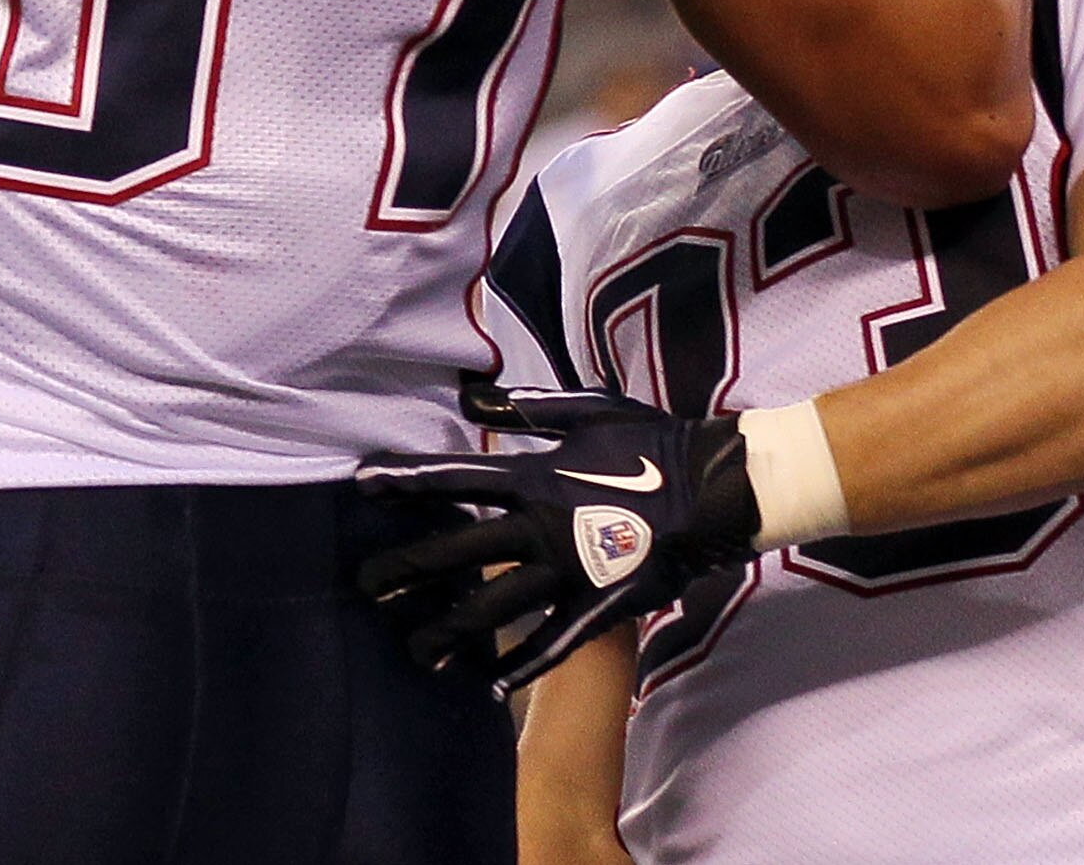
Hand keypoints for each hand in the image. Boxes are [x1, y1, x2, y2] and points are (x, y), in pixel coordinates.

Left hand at [354, 388, 758, 692]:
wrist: (721, 486)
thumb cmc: (654, 441)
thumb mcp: (588, 409)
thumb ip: (527, 409)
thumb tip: (472, 398)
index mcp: (535, 476)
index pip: (456, 479)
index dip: (407, 481)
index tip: (362, 485)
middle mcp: (542, 526)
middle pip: (460, 550)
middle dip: (409, 569)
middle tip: (364, 586)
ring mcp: (572, 570)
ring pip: (498, 606)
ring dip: (453, 629)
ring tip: (413, 649)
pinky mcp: (604, 604)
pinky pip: (556, 641)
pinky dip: (523, 664)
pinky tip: (488, 686)